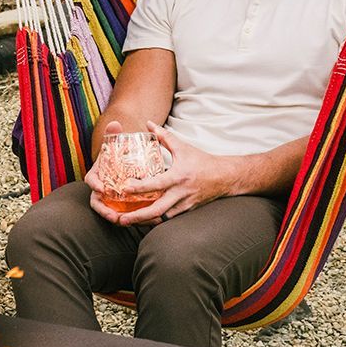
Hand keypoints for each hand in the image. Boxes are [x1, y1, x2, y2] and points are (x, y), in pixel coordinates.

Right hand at [84, 121, 123, 223]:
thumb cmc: (117, 155)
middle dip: (103, 210)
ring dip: (112, 217)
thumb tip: (115, 123)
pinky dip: (123, 218)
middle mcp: (100, 188)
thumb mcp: (115, 145)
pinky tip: (133, 222)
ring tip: (121, 222)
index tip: (102, 188)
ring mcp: (107, 198)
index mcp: (97, 175)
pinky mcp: (117, 205)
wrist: (122, 165)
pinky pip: (118, 213)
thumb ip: (113, 135)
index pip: (91, 181)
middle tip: (113, 216)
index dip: (95, 185)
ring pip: (107, 210)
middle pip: (97, 201)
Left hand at [111, 122, 233, 225]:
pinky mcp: (186, 211)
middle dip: (138, 216)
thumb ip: (164, 136)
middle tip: (120, 219)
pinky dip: (153, 221)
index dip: (140, 187)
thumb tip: (149, 124)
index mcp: (178, 177)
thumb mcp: (183, 147)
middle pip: (157, 210)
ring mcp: (184, 205)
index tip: (124, 188)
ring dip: (143, 221)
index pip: (156, 184)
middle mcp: (180, 193)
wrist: (225, 177)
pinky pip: (167, 219)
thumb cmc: (202, 161)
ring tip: (125, 222)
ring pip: (161, 218)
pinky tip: (139, 221)